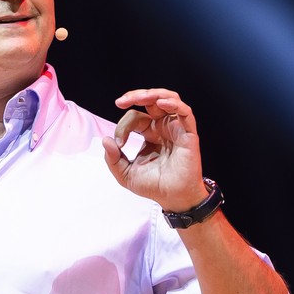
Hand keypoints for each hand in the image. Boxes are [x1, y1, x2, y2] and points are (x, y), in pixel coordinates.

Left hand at [103, 88, 207, 211]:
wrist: (173, 199)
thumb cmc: (153, 186)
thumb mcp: (125, 173)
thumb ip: (113, 158)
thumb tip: (105, 139)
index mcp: (150, 133)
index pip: (135, 117)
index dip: (123, 126)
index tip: (119, 143)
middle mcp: (163, 128)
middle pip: (152, 100)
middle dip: (135, 96)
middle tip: (120, 101)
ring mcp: (176, 129)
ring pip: (169, 100)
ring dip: (153, 94)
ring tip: (138, 97)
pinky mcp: (188, 134)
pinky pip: (184, 112)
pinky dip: (173, 104)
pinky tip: (160, 103)